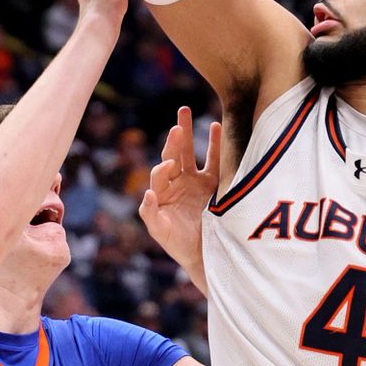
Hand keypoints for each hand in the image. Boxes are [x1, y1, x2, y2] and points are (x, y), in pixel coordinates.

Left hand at [139, 107, 220, 282]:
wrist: (203, 254)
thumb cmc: (178, 244)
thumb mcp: (161, 231)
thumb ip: (151, 214)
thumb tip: (149, 193)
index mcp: (162, 192)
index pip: (160, 173)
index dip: (163, 167)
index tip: (169, 166)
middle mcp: (177, 183)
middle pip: (173, 155)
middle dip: (174, 139)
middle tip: (177, 125)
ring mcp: (195, 181)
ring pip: (190, 152)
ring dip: (187, 133)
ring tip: (184, 111)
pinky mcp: (214, 184)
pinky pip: (215, 160)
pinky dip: (215, 144)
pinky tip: (216, 126)